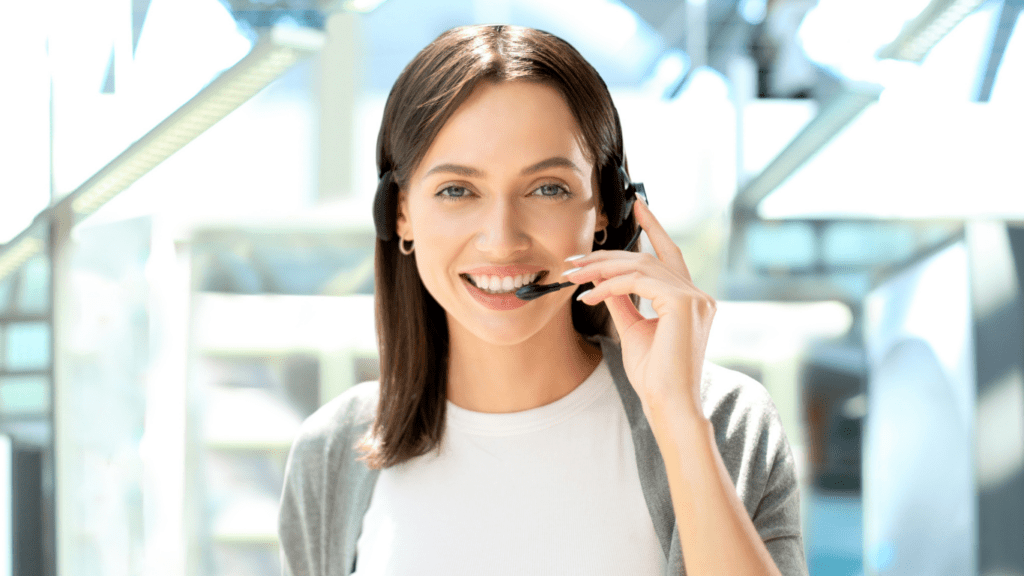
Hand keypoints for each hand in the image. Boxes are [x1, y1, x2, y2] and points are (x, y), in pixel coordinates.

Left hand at [564, 195, 715, 422]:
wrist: (669, 405)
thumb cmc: (654, 377)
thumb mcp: (633, 331)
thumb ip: (624, 302)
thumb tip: (604, 280)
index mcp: (690, 301)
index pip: (670, 255)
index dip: (654, 227)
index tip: (638, 205)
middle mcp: (699, 296)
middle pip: (648, 259)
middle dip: (608, 256)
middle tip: (574, 260)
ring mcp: (695, 299)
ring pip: (641, 266)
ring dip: (601, 269)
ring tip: (573, 276)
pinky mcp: (684, 305)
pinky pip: (638, 283)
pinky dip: (610, 286)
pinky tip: (589, 295)